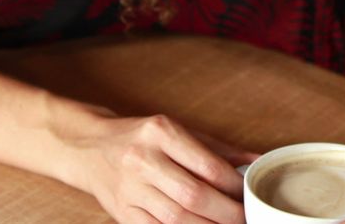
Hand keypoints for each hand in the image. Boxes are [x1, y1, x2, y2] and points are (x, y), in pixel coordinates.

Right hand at [63, 112, 259, 223]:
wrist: (89, 147)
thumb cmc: (141, 137)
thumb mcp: (177, 130)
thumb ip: (217, 148)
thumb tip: (256, 161)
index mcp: (162, 132)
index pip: (208, 166)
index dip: (234, 186)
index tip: (248, 195)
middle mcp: (143, 159)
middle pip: (193, 196)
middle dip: (226, 213)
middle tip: (244, 219)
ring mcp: (129, 189)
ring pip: (175, 219)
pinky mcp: (121, 212)